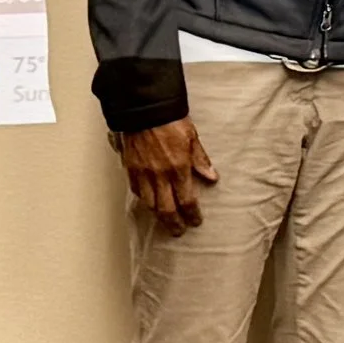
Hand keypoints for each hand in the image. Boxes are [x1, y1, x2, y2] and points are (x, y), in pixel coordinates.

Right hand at [119, 117, 218, 235]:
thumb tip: (212, 178)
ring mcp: (143, 174)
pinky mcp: (130, 170)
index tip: (196, 221)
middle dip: (174, 223)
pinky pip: (136, 192)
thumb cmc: (171, 121)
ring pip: (149, 204)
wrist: (146, 111)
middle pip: (166, 208)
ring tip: (164, 221)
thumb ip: (201, 160)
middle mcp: (159, 175)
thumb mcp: (193, 138)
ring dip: (158, 215)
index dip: (192, 213)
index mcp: (178, 167)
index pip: (187, 199)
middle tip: (179, 231)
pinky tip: (149, 204)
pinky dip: (144, 201)